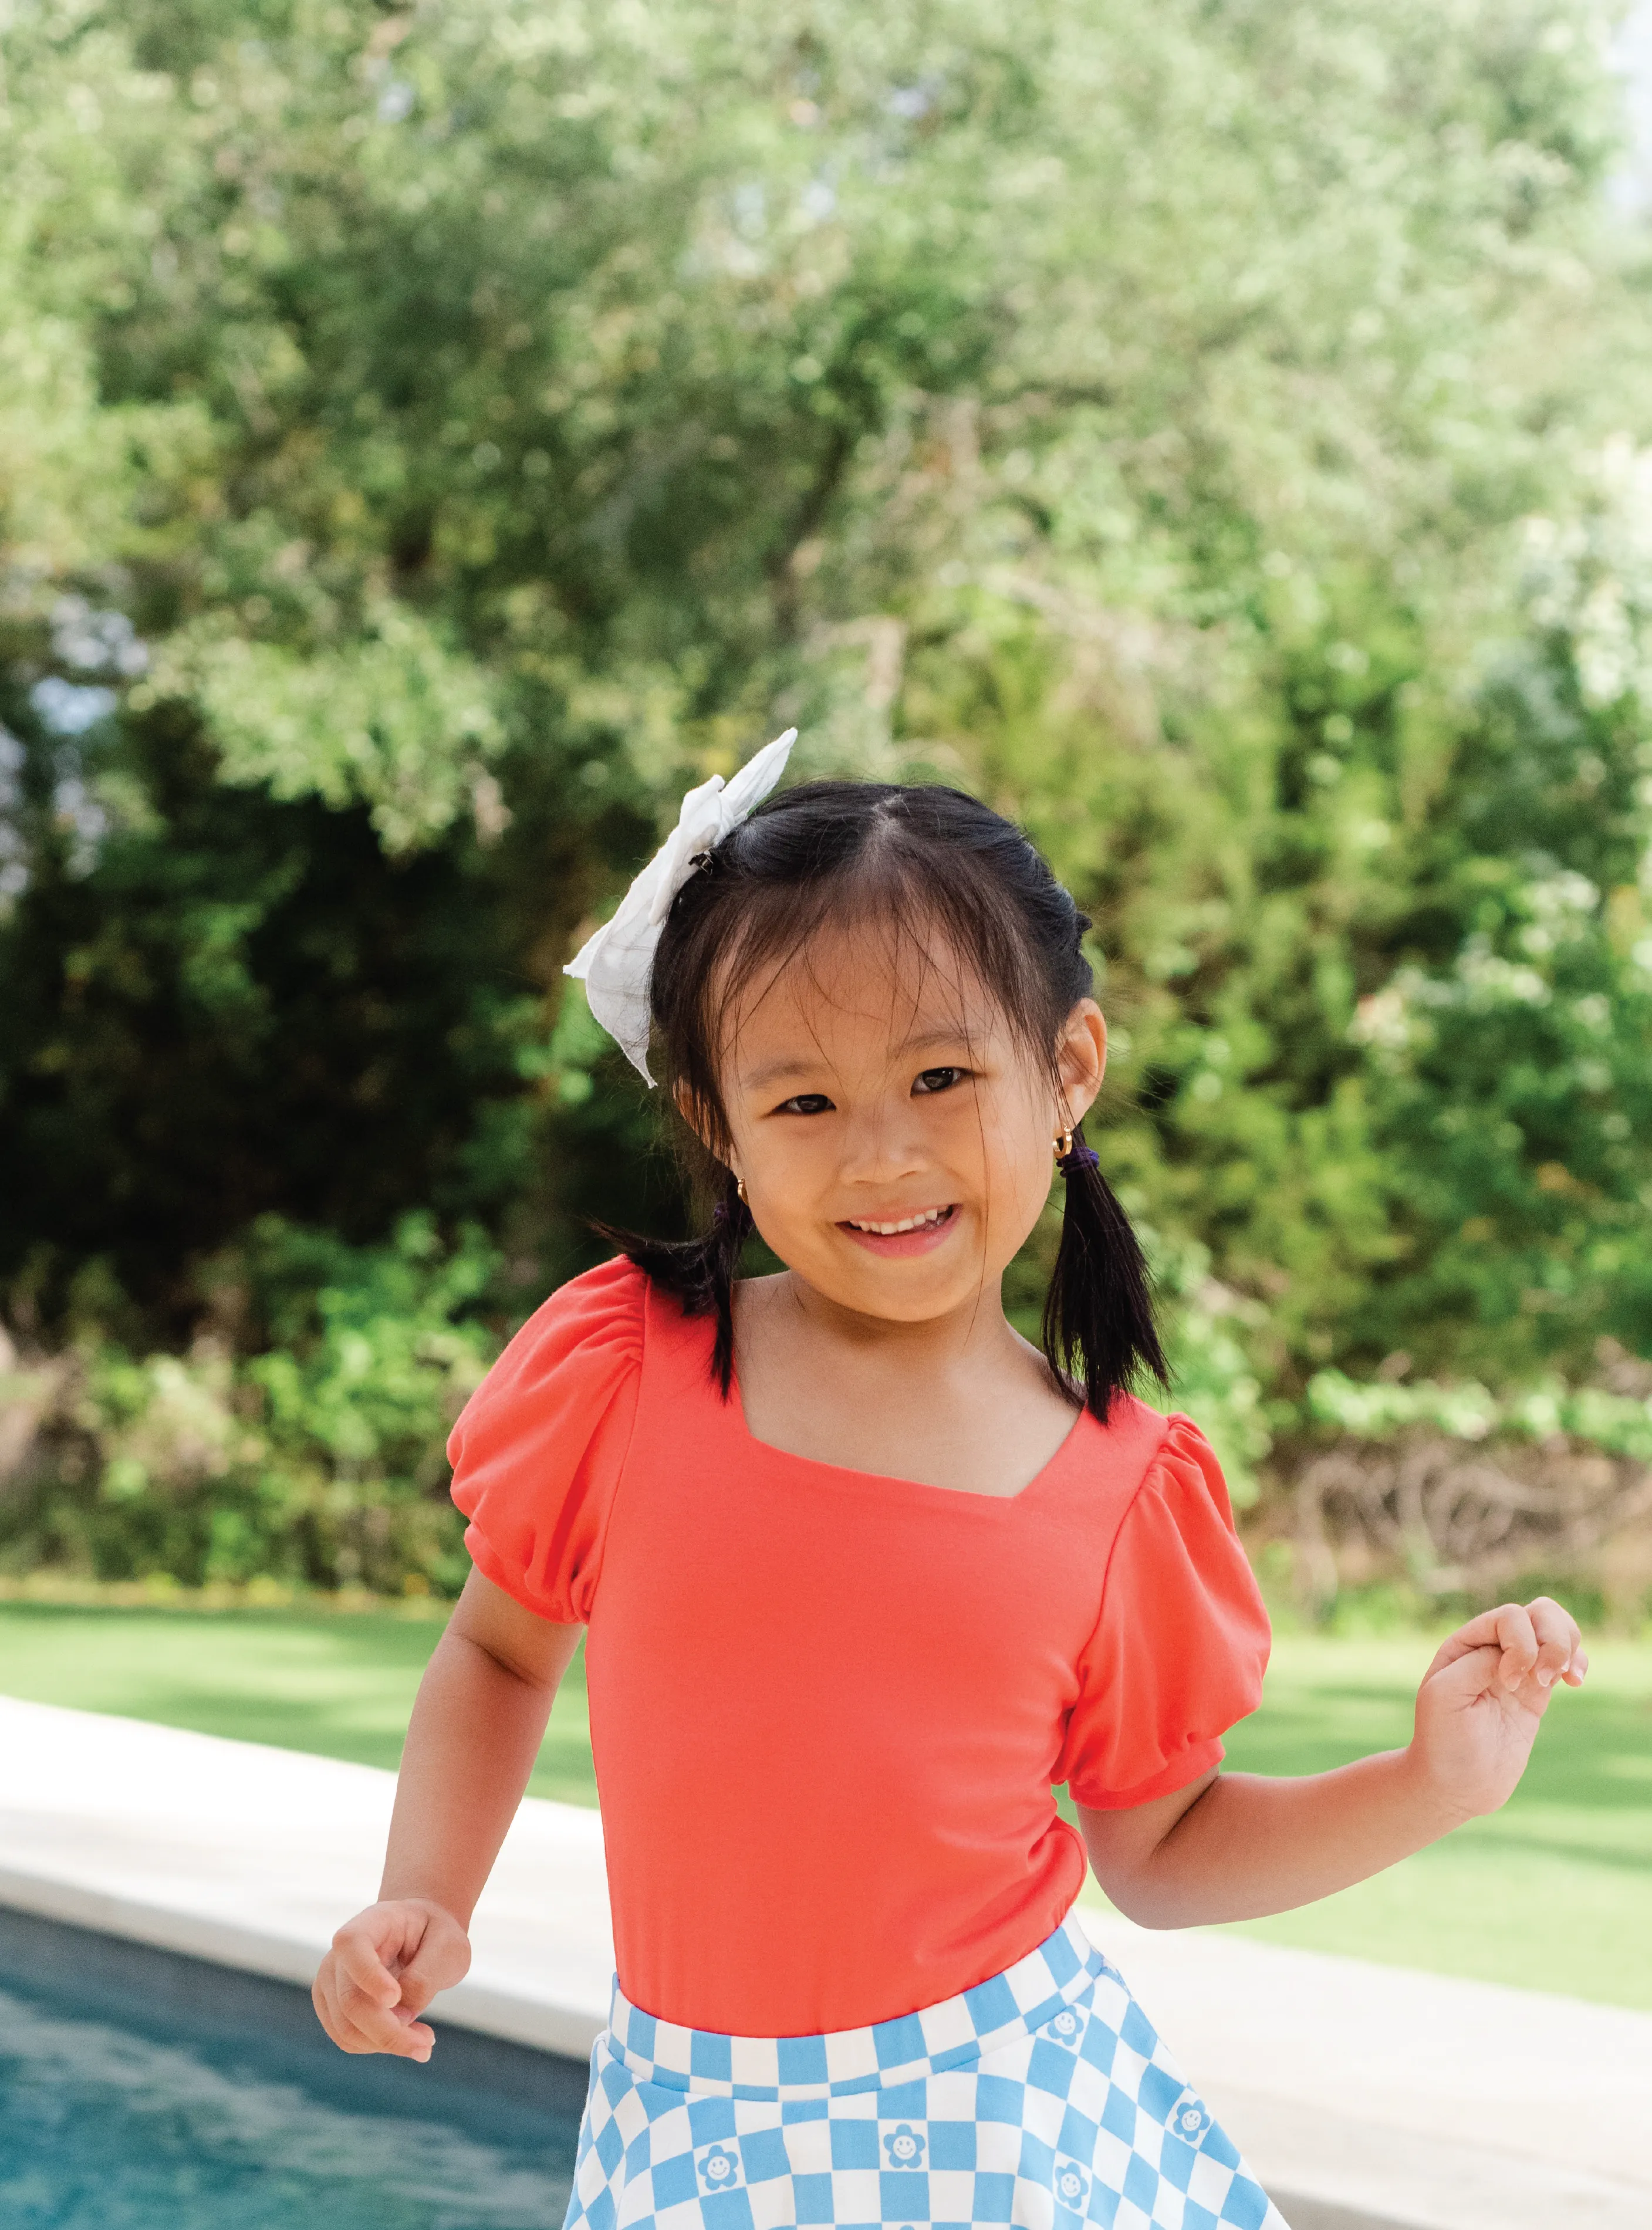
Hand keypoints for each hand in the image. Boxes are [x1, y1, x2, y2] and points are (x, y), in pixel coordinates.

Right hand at [312, 1897, 470, 2060]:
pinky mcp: (331, 2007)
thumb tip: (401, 2016)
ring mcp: (330, 1982)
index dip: (368, 1976)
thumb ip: (425, 1978)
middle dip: (388, 2031)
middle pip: (351, 2001)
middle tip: (426, 2045)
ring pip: (346, 2028)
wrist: (419, 1934)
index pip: (352, 1945)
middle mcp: (340, 1953)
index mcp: (370, 1922)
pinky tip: (406, 2037)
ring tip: (423, 2041)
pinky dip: (377, 2046)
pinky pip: (347, 2039)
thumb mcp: (448, 1946)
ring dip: (386, 2043)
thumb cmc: (434, 1935)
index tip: (395, 1998)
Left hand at [1408, 1595, 1587, 1822]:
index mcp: (1465, 1644)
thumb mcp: (1444, 1696)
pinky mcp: (1536, 1693)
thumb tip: (1514, 1651)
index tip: (1509, 1684)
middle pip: (1538, 1614)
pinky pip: (1564, 1660)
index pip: (1508, 1617)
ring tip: (1563, 1678)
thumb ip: (1477, 1663)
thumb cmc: (1442, 1741)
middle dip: (1553, 1638)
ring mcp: (1518, 1670)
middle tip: (1544, 1679)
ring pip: (1555, 1630)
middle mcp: (1491, 1649)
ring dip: (1568, 1647)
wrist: (1456, 1785)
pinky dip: (1578, 1662)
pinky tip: (1575, 1680)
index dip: (1519, 1645)